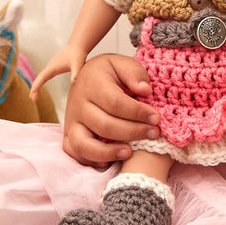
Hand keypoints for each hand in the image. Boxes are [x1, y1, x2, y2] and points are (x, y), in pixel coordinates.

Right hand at [29, 44, 88, 96]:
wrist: (78, 46)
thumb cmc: (78, 55)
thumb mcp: (78, 65)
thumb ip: (76, 74)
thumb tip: (74, 82)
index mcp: (53, 67)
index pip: (42, 77)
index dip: (37, 85)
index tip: (32, 93)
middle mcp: (50, 66)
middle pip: (40, 78)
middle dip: (35, 88)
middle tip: (32, 99)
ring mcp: (51, 66)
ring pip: (41, 76)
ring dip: (36, 85)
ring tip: (34, 96)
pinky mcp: (54, 66)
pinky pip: (45, 75)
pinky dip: (41, 81)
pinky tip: (40, 85)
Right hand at [62, 53, 160, 167]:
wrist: (87, 78)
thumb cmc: (111, 73)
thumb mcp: (122, 64)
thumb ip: (134, 73)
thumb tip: (145, 90)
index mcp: (92, 83)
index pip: (115, 103)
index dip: (137, 113)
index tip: (156, 118)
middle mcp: (78, 103)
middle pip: (104, 125)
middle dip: (132, 132)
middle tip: (153, 133)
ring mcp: (72, 121)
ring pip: (84, 143)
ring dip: (108, 152)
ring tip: (129, 152)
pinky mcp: (69, 134)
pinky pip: (75, 153)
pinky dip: (91, 160)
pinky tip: (110, 160)